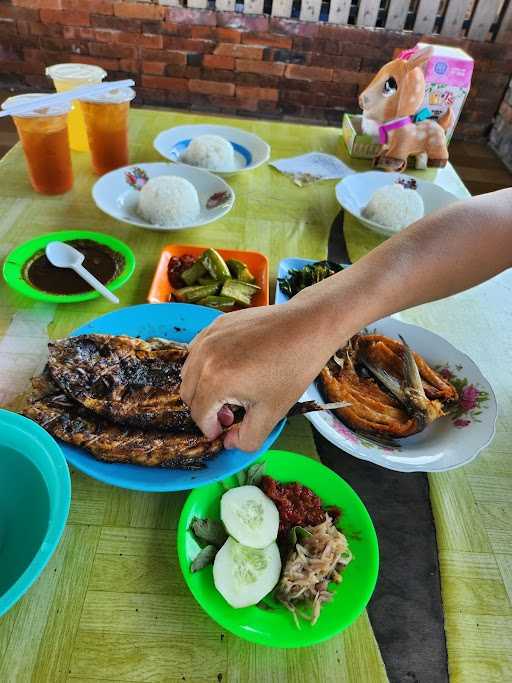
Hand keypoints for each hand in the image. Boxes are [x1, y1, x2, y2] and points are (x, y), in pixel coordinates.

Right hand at [180, 295, 341, 451]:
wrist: (306, 327)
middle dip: (205, 409)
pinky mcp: (215, 325)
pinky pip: (197, 351)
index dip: (211, 429)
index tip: (225, 431)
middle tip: (229, 414)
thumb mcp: (272, 413)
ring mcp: (208, 337)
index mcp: (215, 381)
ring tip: (229, 392)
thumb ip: (247, 438)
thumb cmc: (292, 369)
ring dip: (202, 387)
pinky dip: (204, 365)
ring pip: (189, 372)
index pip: (199, 414)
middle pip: (188, 394)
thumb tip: (229, 442)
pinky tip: (229, 369)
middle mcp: (204, 357)